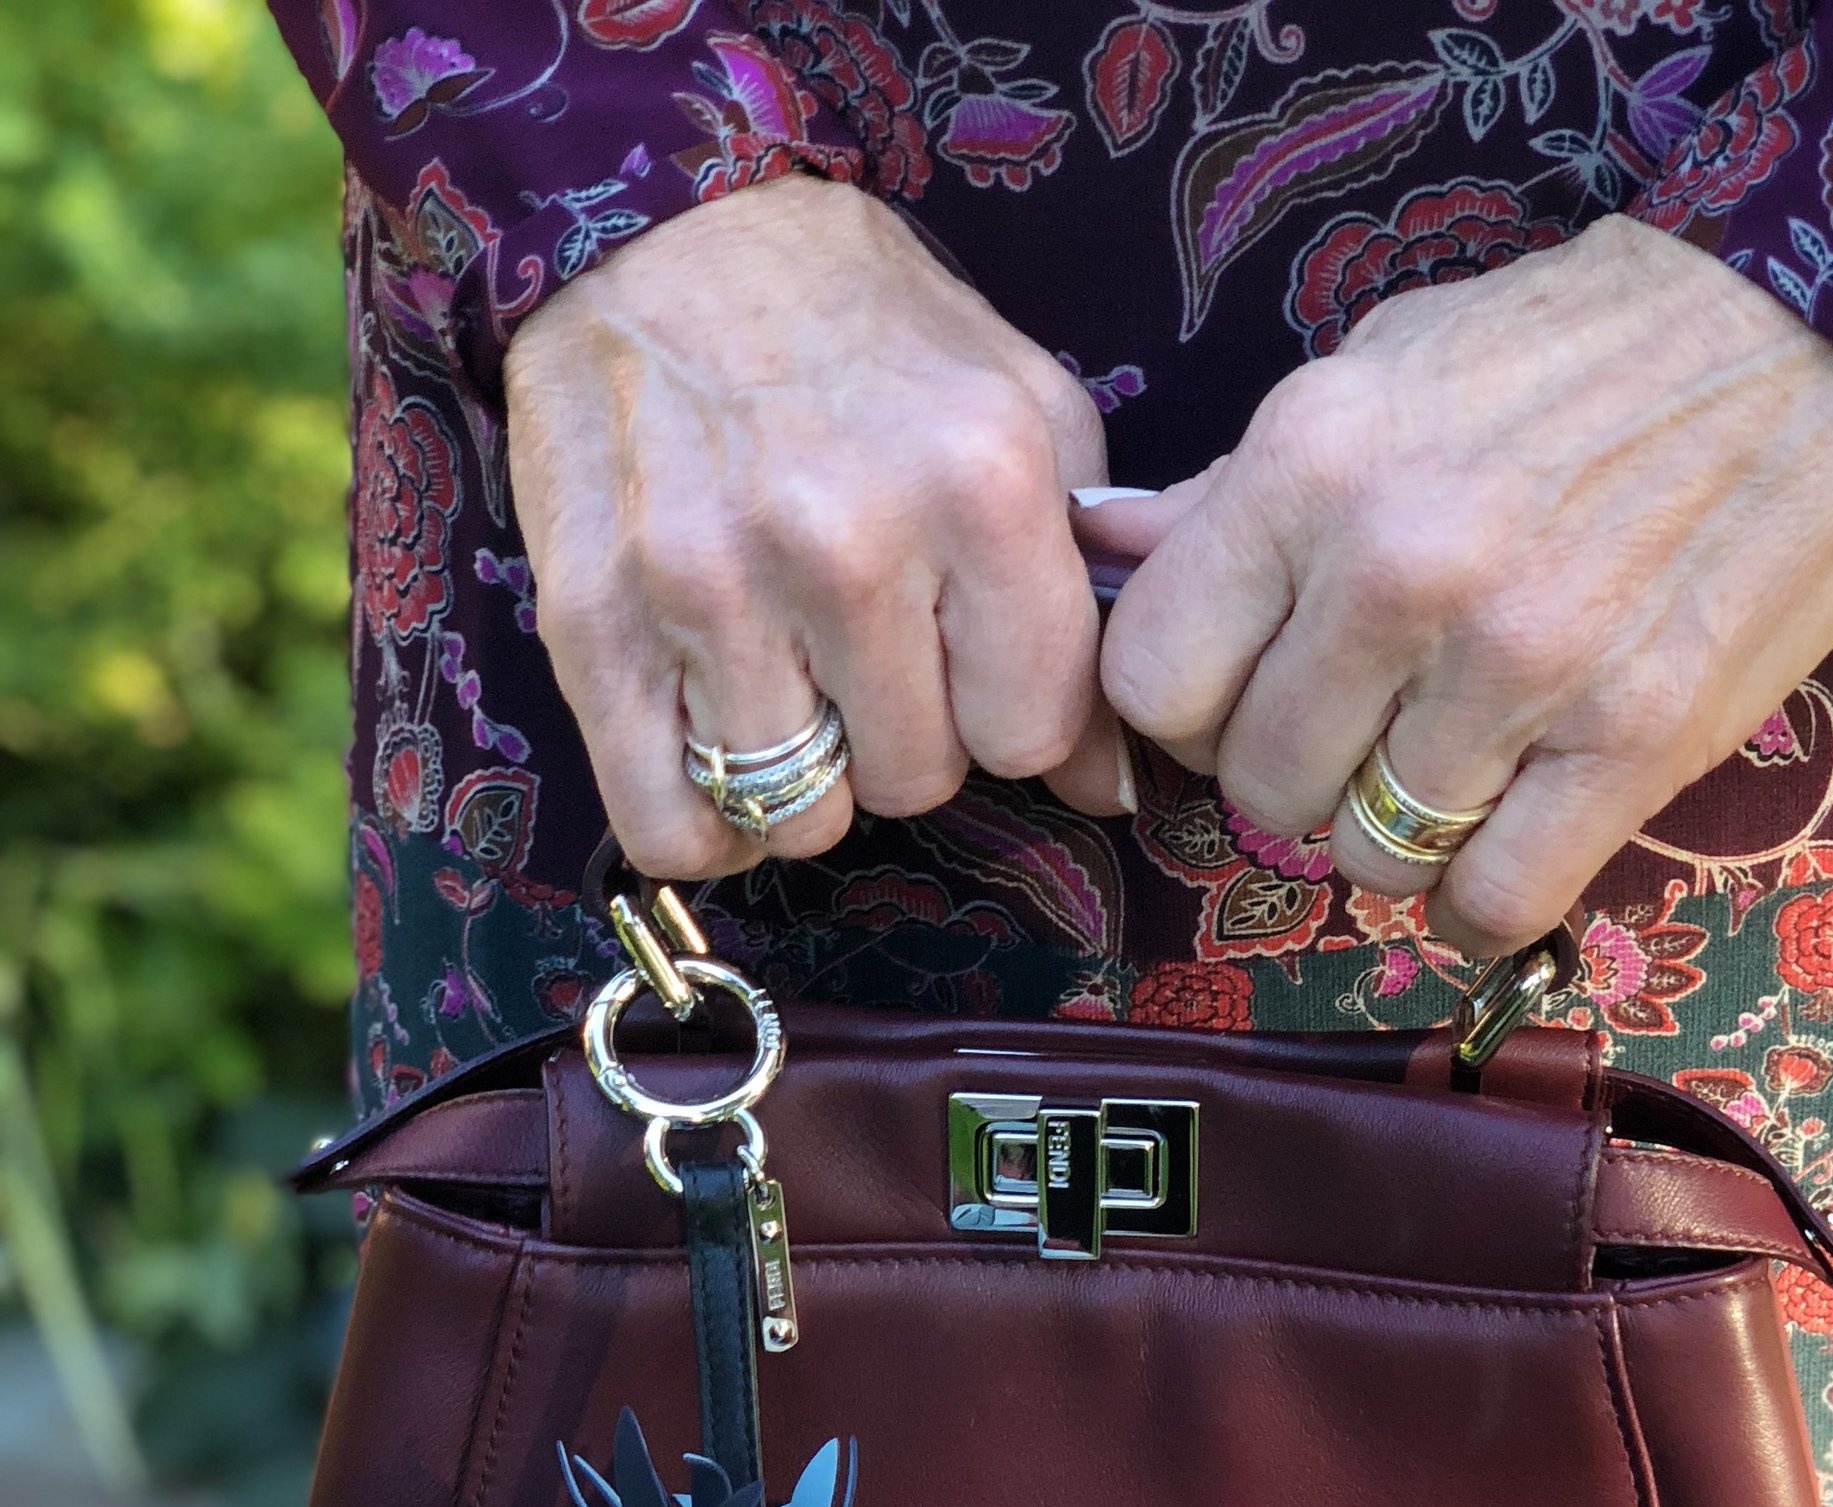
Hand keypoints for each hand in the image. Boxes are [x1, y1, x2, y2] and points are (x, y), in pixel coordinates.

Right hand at [505, 174, 1126, 878]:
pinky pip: (669, 828)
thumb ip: (1081, 590)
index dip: (1006, 711)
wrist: (662, 231)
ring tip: (786, 673)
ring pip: (800, 818)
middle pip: (915, 781)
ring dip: (802, 775)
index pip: (1030, 732)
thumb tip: (1113, 781)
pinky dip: (699, 824)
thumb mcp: (1018, 409)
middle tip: (865, 645)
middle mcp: (845, 543)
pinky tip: (713, 752)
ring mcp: (712, 590)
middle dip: (904, 734)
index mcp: (978, 482)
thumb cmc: (860, 331)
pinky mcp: (598, 627)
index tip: (968, 659)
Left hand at [1096, 218, 1832, 954]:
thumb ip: (1242, 489)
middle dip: (1301, 780)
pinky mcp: (1632, 740)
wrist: (1808, 330)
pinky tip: (1505, 842)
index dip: (1196, 710)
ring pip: (1370, 858)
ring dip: (1400, 839)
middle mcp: (1401, 569)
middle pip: (1260, 790)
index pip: (1158, 680)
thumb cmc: (1579, 351)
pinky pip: (1493, 902)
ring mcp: (1520, 665)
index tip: (1250, 696)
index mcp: (1314, 463)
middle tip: (1370, 734)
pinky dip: (1481, 901)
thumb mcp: (1382, 372)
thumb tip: (1105, 552)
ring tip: (1457, 767)